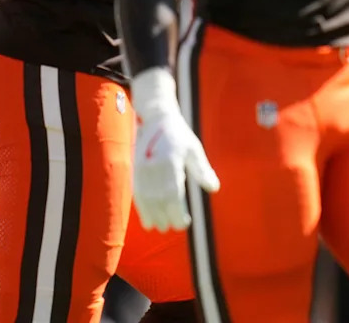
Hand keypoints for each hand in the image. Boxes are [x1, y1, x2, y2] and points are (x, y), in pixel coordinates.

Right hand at [131, 68, 218, 231]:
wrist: (155, 119)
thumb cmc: (179, 135)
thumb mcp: (194, 149)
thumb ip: (202, 170)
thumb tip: (214, 189)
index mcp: (171, 162)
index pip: (173, 193)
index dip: (177, 211)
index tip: (184, 223)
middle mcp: (154, 167)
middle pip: (158, 199)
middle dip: (165, 217)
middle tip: (174, 228)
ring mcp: (141, 170)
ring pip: (145, 199)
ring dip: (152, 216)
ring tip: (160, 228)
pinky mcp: (134, 171)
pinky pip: (137, 194)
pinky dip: (141, 209)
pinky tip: (147, 220)